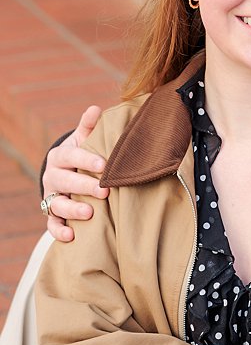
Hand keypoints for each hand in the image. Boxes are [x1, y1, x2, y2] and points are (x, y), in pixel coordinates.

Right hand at [43, 106, 107, 241]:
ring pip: (56, 204)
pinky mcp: (51, 214)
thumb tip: (96, 108)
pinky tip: (72, 236)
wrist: (68, 173)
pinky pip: (51, 224)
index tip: (104, 165)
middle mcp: (53, 176)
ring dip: (72, 210)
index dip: (86, 160)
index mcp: (60, 156)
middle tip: (105, 191)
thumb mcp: (84, 140)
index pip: (71, 157)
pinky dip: (59, 231)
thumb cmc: (82, 155)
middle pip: (64, 182)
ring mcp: (51, 196)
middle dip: (84, 187)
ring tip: (90, 214)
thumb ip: (89, 127)